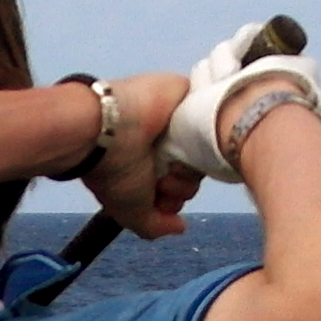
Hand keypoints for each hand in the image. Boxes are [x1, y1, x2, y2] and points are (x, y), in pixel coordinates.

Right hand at [79, 72, 198, 238]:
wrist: (104, 128)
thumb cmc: (112, 169)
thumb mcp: (130, 211)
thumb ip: (155, 225)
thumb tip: (180, 227)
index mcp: (154, 163)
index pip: (183, 184)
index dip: (174, 196)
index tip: (157, 194)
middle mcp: (168, 142)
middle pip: (197, 169)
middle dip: (182, 183)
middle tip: (161, 177)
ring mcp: (180, 118)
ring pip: (208, 147)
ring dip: (190, 162)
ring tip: (167, 159)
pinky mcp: (191, 93)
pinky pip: (215, 114)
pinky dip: (202, 129)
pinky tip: (184, 135)